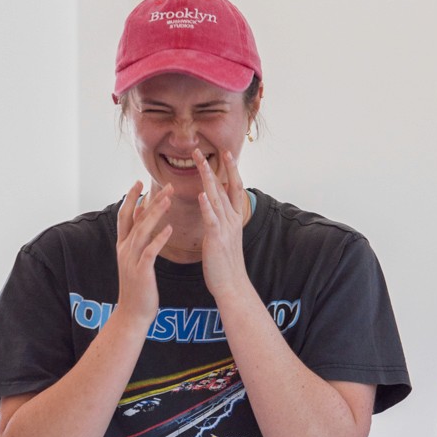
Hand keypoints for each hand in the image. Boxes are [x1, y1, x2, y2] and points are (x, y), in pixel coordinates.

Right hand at [113, 180, 172, 332]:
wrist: (132, 314)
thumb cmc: (138, 288)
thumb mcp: (135, 261)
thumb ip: (137, 239)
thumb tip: (142, 218)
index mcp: (123, 246)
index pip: (124, 216)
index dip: (130, 198)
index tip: (138, 181)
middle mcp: (125, 250)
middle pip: (135, 218)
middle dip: (148, 200)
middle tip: (163, 185)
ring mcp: (131, 260)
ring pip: (142, 231)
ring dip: (155, 213)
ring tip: (168, 199)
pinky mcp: (141, 272)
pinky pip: (150, 251)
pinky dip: (159, 238)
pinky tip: (169, 228)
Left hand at [193, 149, 249, 300]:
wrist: (233, 286)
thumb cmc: (226, 265)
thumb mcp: (226, 238)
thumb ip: (222, 221)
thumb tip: (216, 208)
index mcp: (234, 219)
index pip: (234, 189)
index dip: (231, 170)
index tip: (226, 154)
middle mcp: (232, 220)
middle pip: (225, 187)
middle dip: (216, 167)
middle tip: (204, 150)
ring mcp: (225, 229)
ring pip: (217, 198)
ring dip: (209, 179)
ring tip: (201, 162)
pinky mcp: (216, 240)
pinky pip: (212, 219)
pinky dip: (207, 206)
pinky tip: (202, 194)